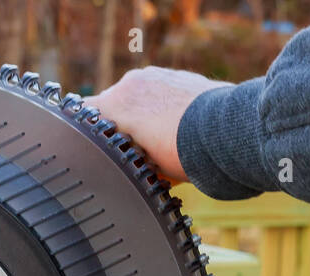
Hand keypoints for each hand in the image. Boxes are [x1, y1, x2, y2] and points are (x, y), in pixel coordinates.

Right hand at [85, 67, 230, 181]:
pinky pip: (160, 92)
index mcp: (115, 103)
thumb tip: (118, 162)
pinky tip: (177, 129)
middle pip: (111, 107)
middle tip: (133, 154)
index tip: (92, 150)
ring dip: (142, 117)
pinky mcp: (178, 76)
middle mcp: (131, 83)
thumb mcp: (142, 165)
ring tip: (160, 143)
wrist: (227, 133)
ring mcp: (156, 76)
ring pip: (137, 99)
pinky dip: (162, 107)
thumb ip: (121, 154)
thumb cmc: (183, 153)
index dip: (86, 135)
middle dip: (119, 128)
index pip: (83, 116)